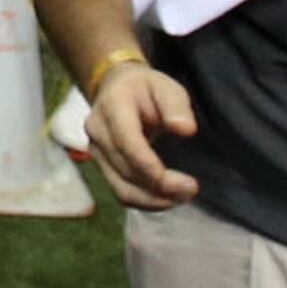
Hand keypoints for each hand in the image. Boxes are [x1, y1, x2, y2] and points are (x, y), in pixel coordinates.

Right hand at [83, 62, 200, 210]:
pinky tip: (166, 199)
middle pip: (125, 170)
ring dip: (152, 200)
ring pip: (121, 188)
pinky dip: (144, 201)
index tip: (184, 182)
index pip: (128, 143)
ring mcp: (95, 150)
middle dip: (159, 187)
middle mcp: (97, 130)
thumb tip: (186, 130)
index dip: (152, 168)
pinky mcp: (100, 165)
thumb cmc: (145, 88)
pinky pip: (120, 191)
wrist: (116, 88)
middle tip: (191, 190)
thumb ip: (176, 105)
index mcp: (112, 105)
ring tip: (181, 198)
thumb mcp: (165, 86)